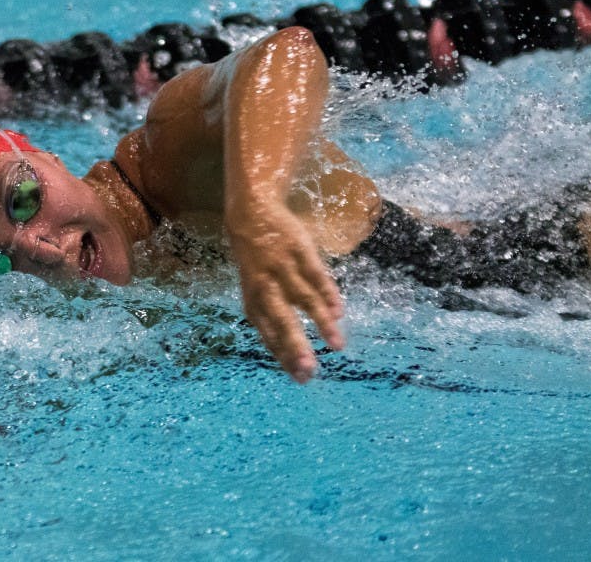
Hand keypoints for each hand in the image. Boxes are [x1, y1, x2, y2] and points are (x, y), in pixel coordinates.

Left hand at [228, 204, 344, 382]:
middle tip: (310, 370)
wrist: (252, 213)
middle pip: (282, 321)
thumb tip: (291, 352)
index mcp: (253, 301)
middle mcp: (266, 287)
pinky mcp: (299, 251)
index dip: (284, 356)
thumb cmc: (256, 262)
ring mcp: (283, 268)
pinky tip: (338, 312)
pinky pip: (316, 276)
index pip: (269, 335)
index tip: (300, 377)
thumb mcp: (254, 289)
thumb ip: (271, 317)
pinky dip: (328, 294)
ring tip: (337, 346)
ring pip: (304, 300)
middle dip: (296, 347)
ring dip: (322, 324)